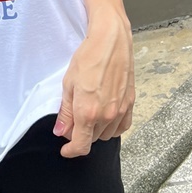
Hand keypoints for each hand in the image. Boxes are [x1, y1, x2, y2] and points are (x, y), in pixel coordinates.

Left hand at [54, 10, 134, 157]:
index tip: (66, 149)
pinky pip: (122, 126)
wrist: (111, 41)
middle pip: (92, 139)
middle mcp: (106, 115)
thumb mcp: (68, 84)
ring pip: (107, 134)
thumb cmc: (89, 57)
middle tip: (73, 120)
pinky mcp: (130, 103)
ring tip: (89, 113)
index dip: (71, 151)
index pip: (81, 145)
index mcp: (87, 112)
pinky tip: (106, 116)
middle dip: (81, 134)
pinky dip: (113, 126)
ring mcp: (120, 110)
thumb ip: (65, 112)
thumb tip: (61, 131)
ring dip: (96, 131)